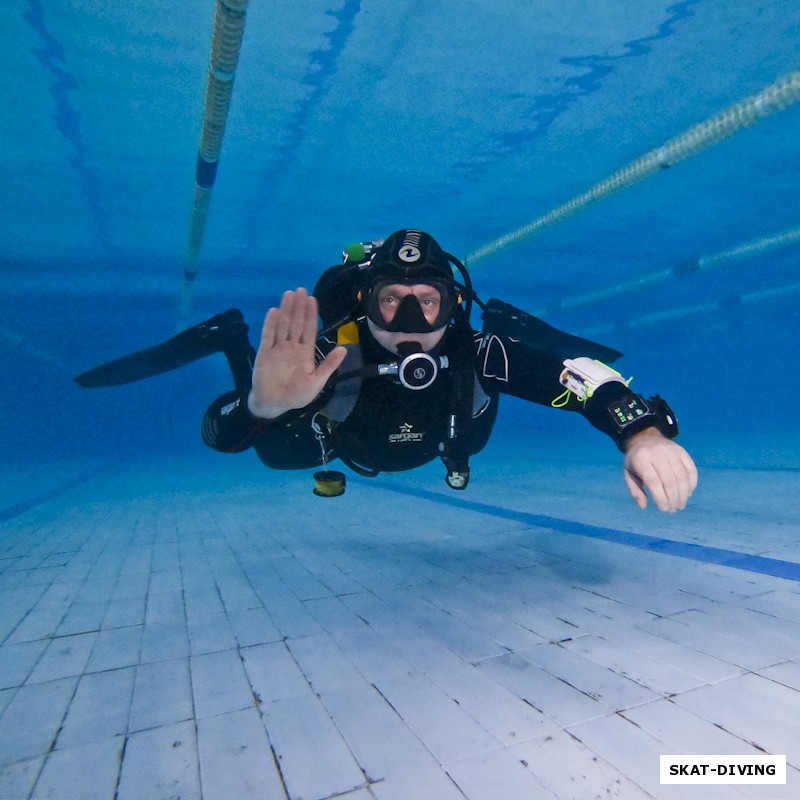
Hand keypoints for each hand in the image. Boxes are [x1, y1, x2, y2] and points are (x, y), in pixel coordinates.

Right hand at [247, 288, 345, 418]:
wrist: (274, 404)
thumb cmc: (297, 395)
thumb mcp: (317, 381)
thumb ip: (329, 365)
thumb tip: (344, 349)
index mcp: (305, 352)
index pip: (309, 330)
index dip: (311, 315)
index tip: (312, 300)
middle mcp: (291, 347)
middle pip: (296, 323)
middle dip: (298, 307)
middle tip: (301, 289)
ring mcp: (277, 348)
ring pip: (283, 326)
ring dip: (286, 311)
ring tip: (289, 294)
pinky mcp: (264, 353)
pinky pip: (268, 336)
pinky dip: (270, 325)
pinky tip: (274, 312)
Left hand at [623, 427, 697, 511]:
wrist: (645, 438)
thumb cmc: (636, 461)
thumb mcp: (628, 474)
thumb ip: (635, 490)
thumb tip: (643, 505)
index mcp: (641, 460)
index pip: (654, 482)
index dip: (660, 498)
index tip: (663, 509)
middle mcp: (658, 454)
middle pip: (670, 481)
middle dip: (673, 499)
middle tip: (672, 509)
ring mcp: (672, 451)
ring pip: (682, 477)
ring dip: (683, 494)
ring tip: (680, 505)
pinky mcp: (682, 451)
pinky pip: (691, 469)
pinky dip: (692, 484)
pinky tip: (688, 493)